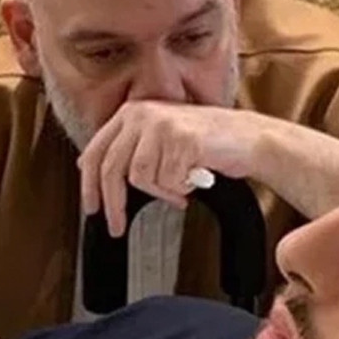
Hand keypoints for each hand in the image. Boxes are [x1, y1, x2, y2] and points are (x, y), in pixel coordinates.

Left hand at [77, 101, 264, 236]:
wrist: (250, 139)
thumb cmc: (207, 143)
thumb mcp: (159, 139)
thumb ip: (129, 149)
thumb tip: (89, 168)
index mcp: (133, 112)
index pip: (96, 151)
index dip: (89, 185)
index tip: (91, 207)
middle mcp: (143, 114)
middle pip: (112, 169)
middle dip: (113, 204)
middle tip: (116, 226)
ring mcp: (163, 125)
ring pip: (141, 178)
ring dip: (162, 192)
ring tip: (179, 189)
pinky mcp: (183, 140)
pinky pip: (168, 181)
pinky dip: (180, 190)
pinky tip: (194, 181)